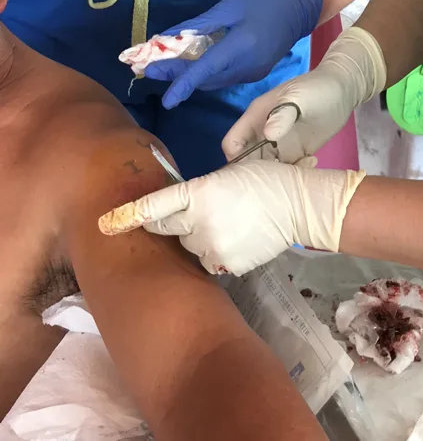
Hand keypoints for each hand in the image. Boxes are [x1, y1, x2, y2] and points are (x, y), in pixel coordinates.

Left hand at [98, 159, 365, 275]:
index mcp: (200, 192)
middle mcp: (200, 222)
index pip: (157, 205)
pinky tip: (238, 239)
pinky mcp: (227, 265)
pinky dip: (218, 252)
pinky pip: (211, 261)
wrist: (298, 206)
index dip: (129, 214)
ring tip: (227, 225)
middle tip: (194, 215)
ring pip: (191, 246)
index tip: (106, 222)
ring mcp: (213, 247)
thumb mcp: (229, 174)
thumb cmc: (266, 180)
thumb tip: (187, 203)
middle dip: (174, 224)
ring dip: (199, 238)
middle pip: (169, 228)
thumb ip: (202, 191)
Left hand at [144, 0, 322, 108]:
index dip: (183, 84)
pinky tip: (191, 63)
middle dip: (177, 76)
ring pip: (214, 81)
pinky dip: (206, 73)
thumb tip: (168, 37)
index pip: (206, 70)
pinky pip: (224, 78)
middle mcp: (247, 67)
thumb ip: (199, 24)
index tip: (165, 98)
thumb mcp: (229, 7)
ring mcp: (253, 73)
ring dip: (189, 76)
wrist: (301, 6)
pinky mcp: (255, 73)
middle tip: (149, 68)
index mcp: (242, 47)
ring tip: (164, 66)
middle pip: (206, 79)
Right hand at [222, 26, 386, 163]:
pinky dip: (294, 174)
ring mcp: (279, 145)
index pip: (232, 143)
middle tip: (275, 182)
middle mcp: (263, 134)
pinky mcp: (295, 152)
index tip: (250, 173)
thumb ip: (282, 114)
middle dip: (255, 175)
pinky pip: (286, 170)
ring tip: (294, 176)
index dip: (235, 159)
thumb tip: (267, 134)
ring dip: (276, 178)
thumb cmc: (317, 88)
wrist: (343, 89)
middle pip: (246, 162)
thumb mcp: (299, 97)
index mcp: (256, 118)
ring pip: (266, 169)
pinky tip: (312, 163)